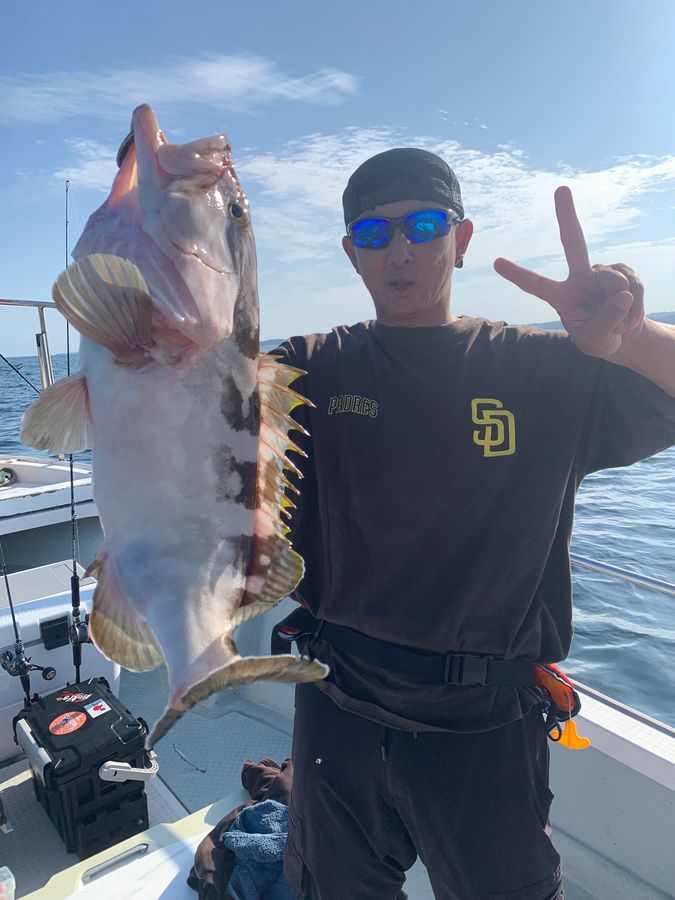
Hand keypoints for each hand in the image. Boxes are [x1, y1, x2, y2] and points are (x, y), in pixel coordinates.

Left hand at [493, 186, 644, 357]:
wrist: (623, 339)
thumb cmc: (600, 339)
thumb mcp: (597, 340)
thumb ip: (606, 320)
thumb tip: (624, 293)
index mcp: (560, 296)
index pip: (536, 285)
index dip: (517, 274)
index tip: (496, 262)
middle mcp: (579, 278)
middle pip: (573, 242)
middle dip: (567, 215)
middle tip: (561, 188)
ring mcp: (601, 273)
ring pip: (616, 281)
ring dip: (625, 308)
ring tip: (621, 325)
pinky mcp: (624, 272)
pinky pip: (634, 285)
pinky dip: (637, 306)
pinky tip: (631, 318)